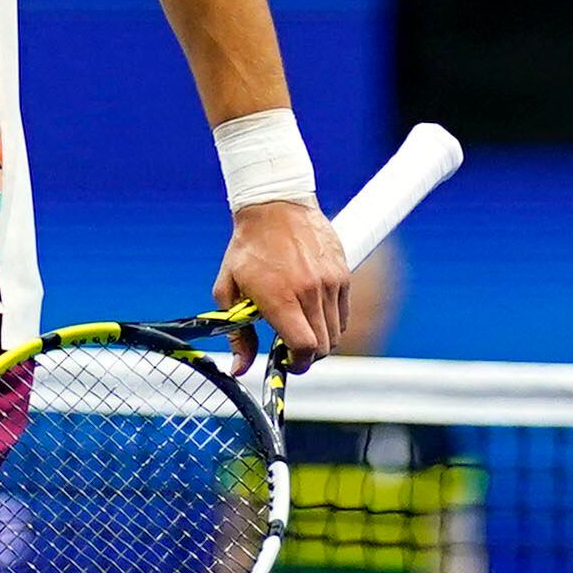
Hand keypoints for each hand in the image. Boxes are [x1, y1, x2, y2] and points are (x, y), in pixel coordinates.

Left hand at [216, 197, 349, 364]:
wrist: (274, 204)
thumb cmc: (248, 247)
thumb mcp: (228, 289)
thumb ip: (236, 333)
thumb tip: (239, 368)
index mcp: (281, 298)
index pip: (305, 347)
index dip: (299, 363)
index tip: (288, 362)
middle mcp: (310, 292)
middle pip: (324, 345)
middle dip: (309, 355)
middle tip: (292, 348)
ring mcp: (330, 282)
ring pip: (337, 332)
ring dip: (321, 338)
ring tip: (303, 327)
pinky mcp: (342, 273)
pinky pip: (344, 312)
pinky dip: (332, 321)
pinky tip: (314, 311)